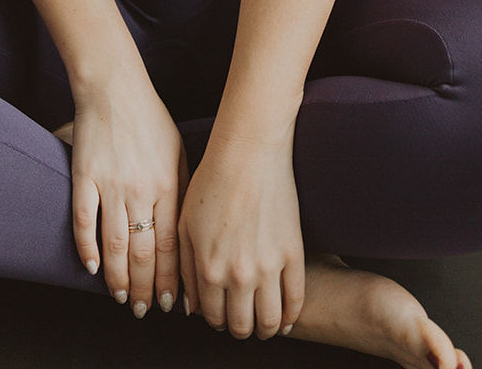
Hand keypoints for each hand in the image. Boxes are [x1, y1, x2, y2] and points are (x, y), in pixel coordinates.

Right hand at [67, 73, 187, 315]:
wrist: (114, 87)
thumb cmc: (150, 119)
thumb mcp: (179, 151)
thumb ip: (183, 190)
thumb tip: (187, 233)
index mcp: (168, 184)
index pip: (171, 246)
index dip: (171, 280)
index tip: (172, 304)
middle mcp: (140, 190)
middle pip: (143, 252)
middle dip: (146, 288)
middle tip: (146, 311)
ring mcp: (110, 185)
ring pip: (113, 245)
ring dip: (118, 278)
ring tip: (122, 298)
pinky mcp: (84, 177)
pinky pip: (84, 221)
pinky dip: (86, 248)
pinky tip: (91, 268)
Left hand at [178, 129, 304, 339]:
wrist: (247, 152)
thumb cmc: (211, 181)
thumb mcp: (185, 224)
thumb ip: (185, 268)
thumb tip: (191, 306)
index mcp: (208, 268)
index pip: (213, 316)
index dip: (216, 321)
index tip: (220, 316)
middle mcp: (237, 274)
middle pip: (241, 325)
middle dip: (239, 329)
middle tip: (241, 322)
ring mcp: (268, 266)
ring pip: (269, 320)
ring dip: (264, 329)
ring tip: (263, 324)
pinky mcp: (293, 253)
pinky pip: (296, 299)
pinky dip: (290, 316)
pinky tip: (284, 317)